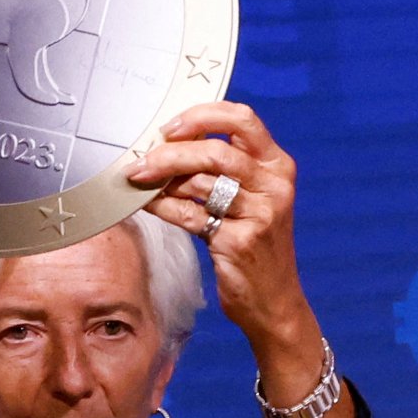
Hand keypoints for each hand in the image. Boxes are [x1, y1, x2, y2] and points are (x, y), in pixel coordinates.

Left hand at [125, 102, 319, 375]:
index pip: (243, 118)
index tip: (169, 127)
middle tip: (141, 160)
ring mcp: (259, 214)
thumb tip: (165, 145)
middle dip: (170, 153)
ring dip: (161, 180)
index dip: (201, 116)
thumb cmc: (254, 243)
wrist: (274, 301)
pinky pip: (189, 215)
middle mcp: (274, 185)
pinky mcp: (240, 242)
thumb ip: (221, 170)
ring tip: (139, 181)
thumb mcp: (251, 199)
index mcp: (277, 165)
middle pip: (215, 151)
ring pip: (200, 182)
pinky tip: (147, 204)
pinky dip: (163, 207)